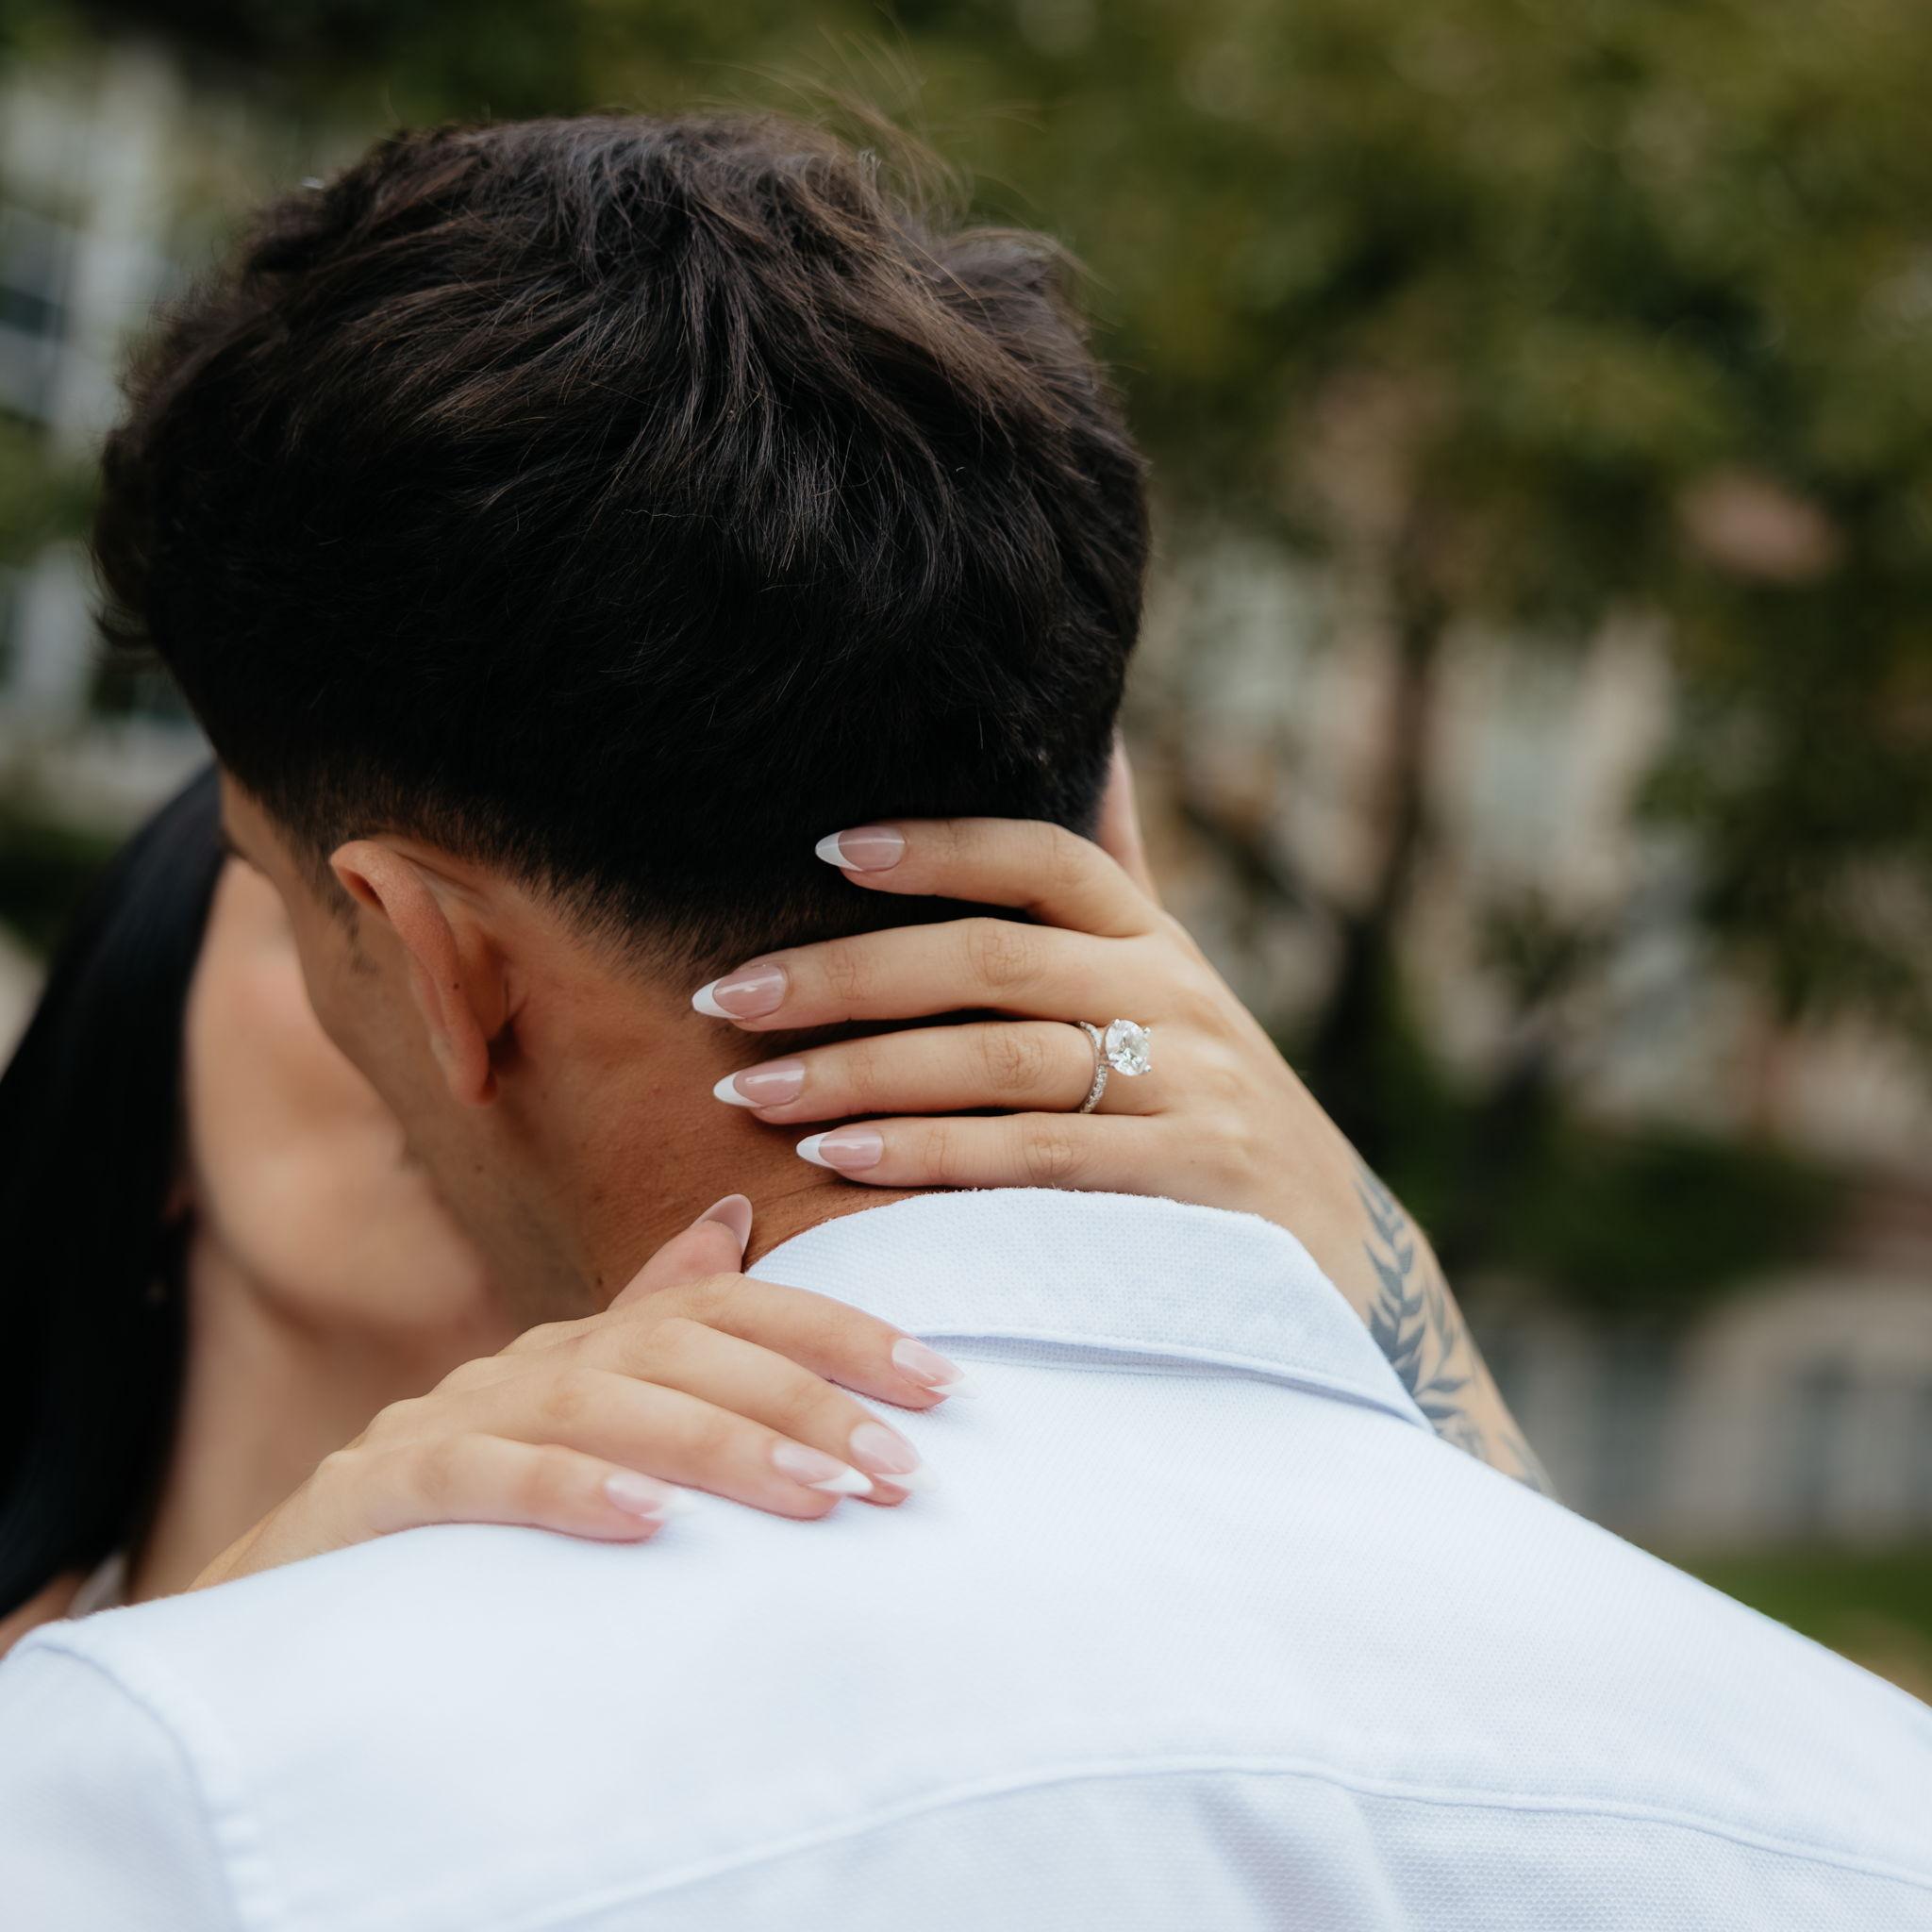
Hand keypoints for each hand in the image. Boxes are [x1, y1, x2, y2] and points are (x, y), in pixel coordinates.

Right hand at [188, 1197, 967, 1590]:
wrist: (296, 1568)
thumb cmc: (469, 1494)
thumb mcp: (573, 1404)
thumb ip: (655, 1318)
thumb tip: (735, 1216)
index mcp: (590, 1342)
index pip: (732, 1308)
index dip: (839, 1334)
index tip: (941, 1384)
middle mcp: (532, 1360)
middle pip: (686, 1353)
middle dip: (806, 1403)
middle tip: (901, 1467)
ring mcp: (453, 1416)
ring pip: (606, 1407)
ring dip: (722, 1447)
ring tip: (819, 1495)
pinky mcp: (385, 1488)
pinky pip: (485, 1479)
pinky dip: (572, 1490)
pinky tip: (651, 1524)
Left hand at [693, 814, 1552, 1493]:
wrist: (1334, 1254)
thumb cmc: (1209, 1105)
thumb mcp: (1174, 989)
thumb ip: (1119, 884)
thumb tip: (1099, 743)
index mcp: (1156, 942)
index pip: (1047, 859)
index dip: (938, 846)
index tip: (826, 848)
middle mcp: (1175, 999)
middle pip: (993, 961)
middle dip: (847, 976)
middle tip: (728, 994)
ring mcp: (1186, 1092)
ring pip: (1000, 1061)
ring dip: (860, 1072)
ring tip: (749, 1088)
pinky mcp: (1181, 1185)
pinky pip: (1034, 1159)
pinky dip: (927, 1156)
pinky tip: (836, 1160)